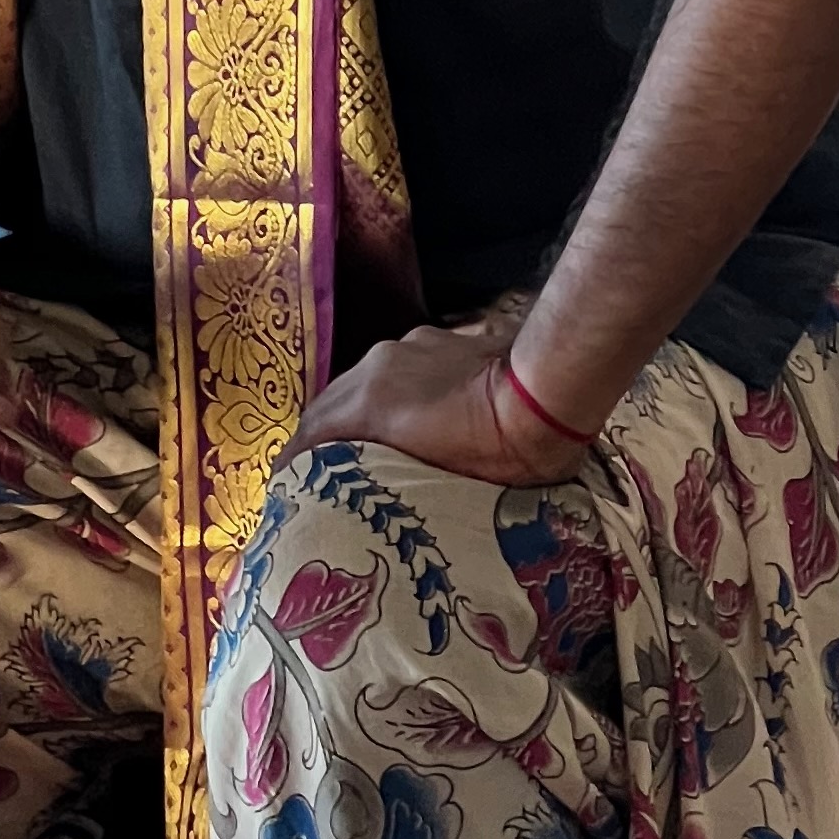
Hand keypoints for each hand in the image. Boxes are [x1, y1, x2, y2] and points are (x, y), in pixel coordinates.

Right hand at [293, 314, 590, 487]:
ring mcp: (407, 347)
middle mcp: (375, 367)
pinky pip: (397, 369)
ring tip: (360, 441)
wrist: (552, 394)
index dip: (294, 463)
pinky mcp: (438, 338)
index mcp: (367, 403)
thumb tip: (376, 500)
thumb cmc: (501, 452)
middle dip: (317, 436)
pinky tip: (408, 411)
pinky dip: (389, 392)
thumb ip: (394, 481)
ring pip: (361, 382)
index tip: (285, 487)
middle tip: (316, 469)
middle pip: (328, 403)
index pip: (310, 434)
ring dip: (354, 411)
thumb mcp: (441, 484)